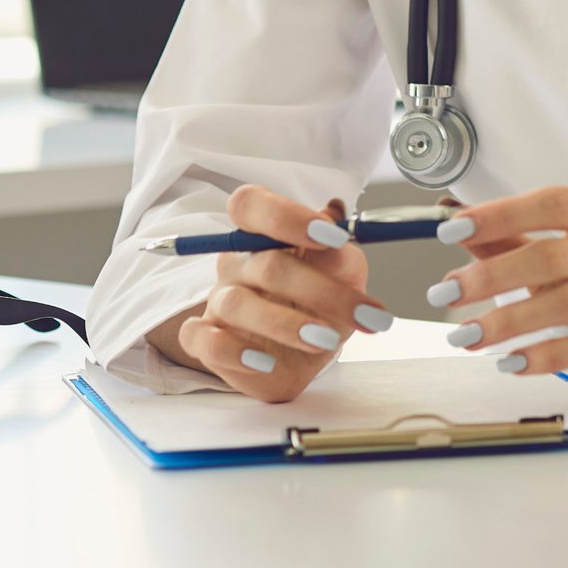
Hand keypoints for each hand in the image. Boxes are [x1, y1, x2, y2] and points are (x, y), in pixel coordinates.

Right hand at [145, 186, 390, 402]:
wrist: (307, 352)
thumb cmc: (321, 302)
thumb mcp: (343, 274)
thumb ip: (338, 250)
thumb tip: (335, 214)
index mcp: (262, 234)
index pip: (251, 205)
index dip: (286, 216)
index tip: (333, 237)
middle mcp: (236, 263)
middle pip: (266, 265)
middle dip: (321, 290)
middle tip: (362, 312)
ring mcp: (217, 301)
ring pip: (238, 304)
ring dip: (287, 324)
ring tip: (325, 340)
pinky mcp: (206, 342)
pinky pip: (205, 343)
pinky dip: (234, 353)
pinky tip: (265, 362)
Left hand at [430, 186, 567, 387]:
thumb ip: (517, 239)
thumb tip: (459, 227)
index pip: (552, 204)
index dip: (501, 214)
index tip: (452, 229)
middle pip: (552, 256)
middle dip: (491, 275)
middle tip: (446, 292)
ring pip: (565, 303)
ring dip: (507, 321)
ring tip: (466, 335)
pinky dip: (545, 355)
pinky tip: (511, 361)